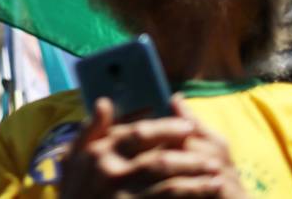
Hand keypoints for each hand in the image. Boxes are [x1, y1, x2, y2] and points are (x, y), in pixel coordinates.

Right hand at [60, 97, 231, 197]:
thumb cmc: (75, 189)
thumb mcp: (74, 157)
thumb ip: (90, 129)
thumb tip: (104, 101)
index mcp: (99, 152)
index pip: (137, 133)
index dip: (166, 128)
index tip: (188, 126)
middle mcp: (112, 173)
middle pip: (159, 160)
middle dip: (188, 157)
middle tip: (211, 156)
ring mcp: (125, 196)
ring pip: (168, 185)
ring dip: (196, 180)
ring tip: (217, 177)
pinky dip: (190, 197)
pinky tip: (208, 193)